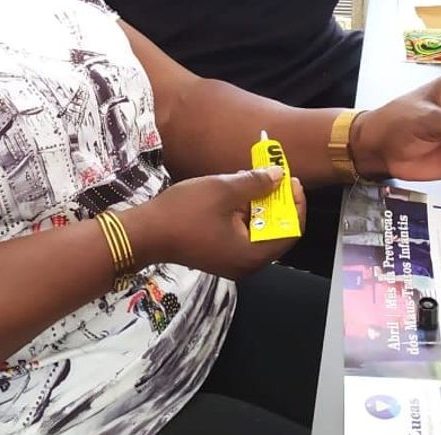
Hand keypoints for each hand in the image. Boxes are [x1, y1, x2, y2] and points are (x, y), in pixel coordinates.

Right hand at [130, 167, 305, 279]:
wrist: (145, 233)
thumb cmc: (184, 212)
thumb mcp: (223, 190)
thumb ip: (255, 183)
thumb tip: (278, 176)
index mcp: (252, 255)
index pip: (291, 231)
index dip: (295, 203)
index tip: (290, 179)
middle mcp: (247, 265)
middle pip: (276, 232)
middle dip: (277, 202)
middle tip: (273, 176)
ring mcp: (232, 262)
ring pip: (258, 232)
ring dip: (259, 206)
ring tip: (252, 180)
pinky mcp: (219, 255)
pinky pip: (242, 235)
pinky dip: (244, 214)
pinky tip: (235, 194)